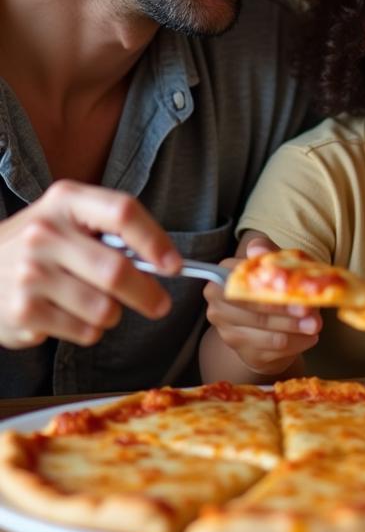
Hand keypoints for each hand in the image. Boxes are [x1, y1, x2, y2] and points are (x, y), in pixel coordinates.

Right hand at [0, 180, 179, 349]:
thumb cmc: (41, 245)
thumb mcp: (68, 219)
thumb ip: (111, 231)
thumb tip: (163, 262)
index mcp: (65, 200)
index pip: (122, 212)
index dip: (155, 240)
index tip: (174, 265)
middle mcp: (44, 233)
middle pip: (116, 270)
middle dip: (148, 294)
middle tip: (160, 305)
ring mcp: (29, 273)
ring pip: (104, 309)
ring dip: (112, 314)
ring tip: (96, 304)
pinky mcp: (22, 312)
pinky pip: (84, 330)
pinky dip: (89, 330)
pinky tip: (68, 315)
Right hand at [203, 237, 320, 375]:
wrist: (271, 319)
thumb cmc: (273, 285)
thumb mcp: (275, 265)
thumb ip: (268, 254)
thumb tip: (256, 249)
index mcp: (222, 278)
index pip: (243, 287)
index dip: (270, 292)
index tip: (296, 295)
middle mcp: (218, 307)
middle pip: (255, 313)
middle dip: (287, 315)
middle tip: (314, 316)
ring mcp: (229, 333)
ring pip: (266, 335)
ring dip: (295, 332)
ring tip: (316, 326)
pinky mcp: (245, 354)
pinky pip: (273, 351)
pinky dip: (296, 345)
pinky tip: (309, 338)